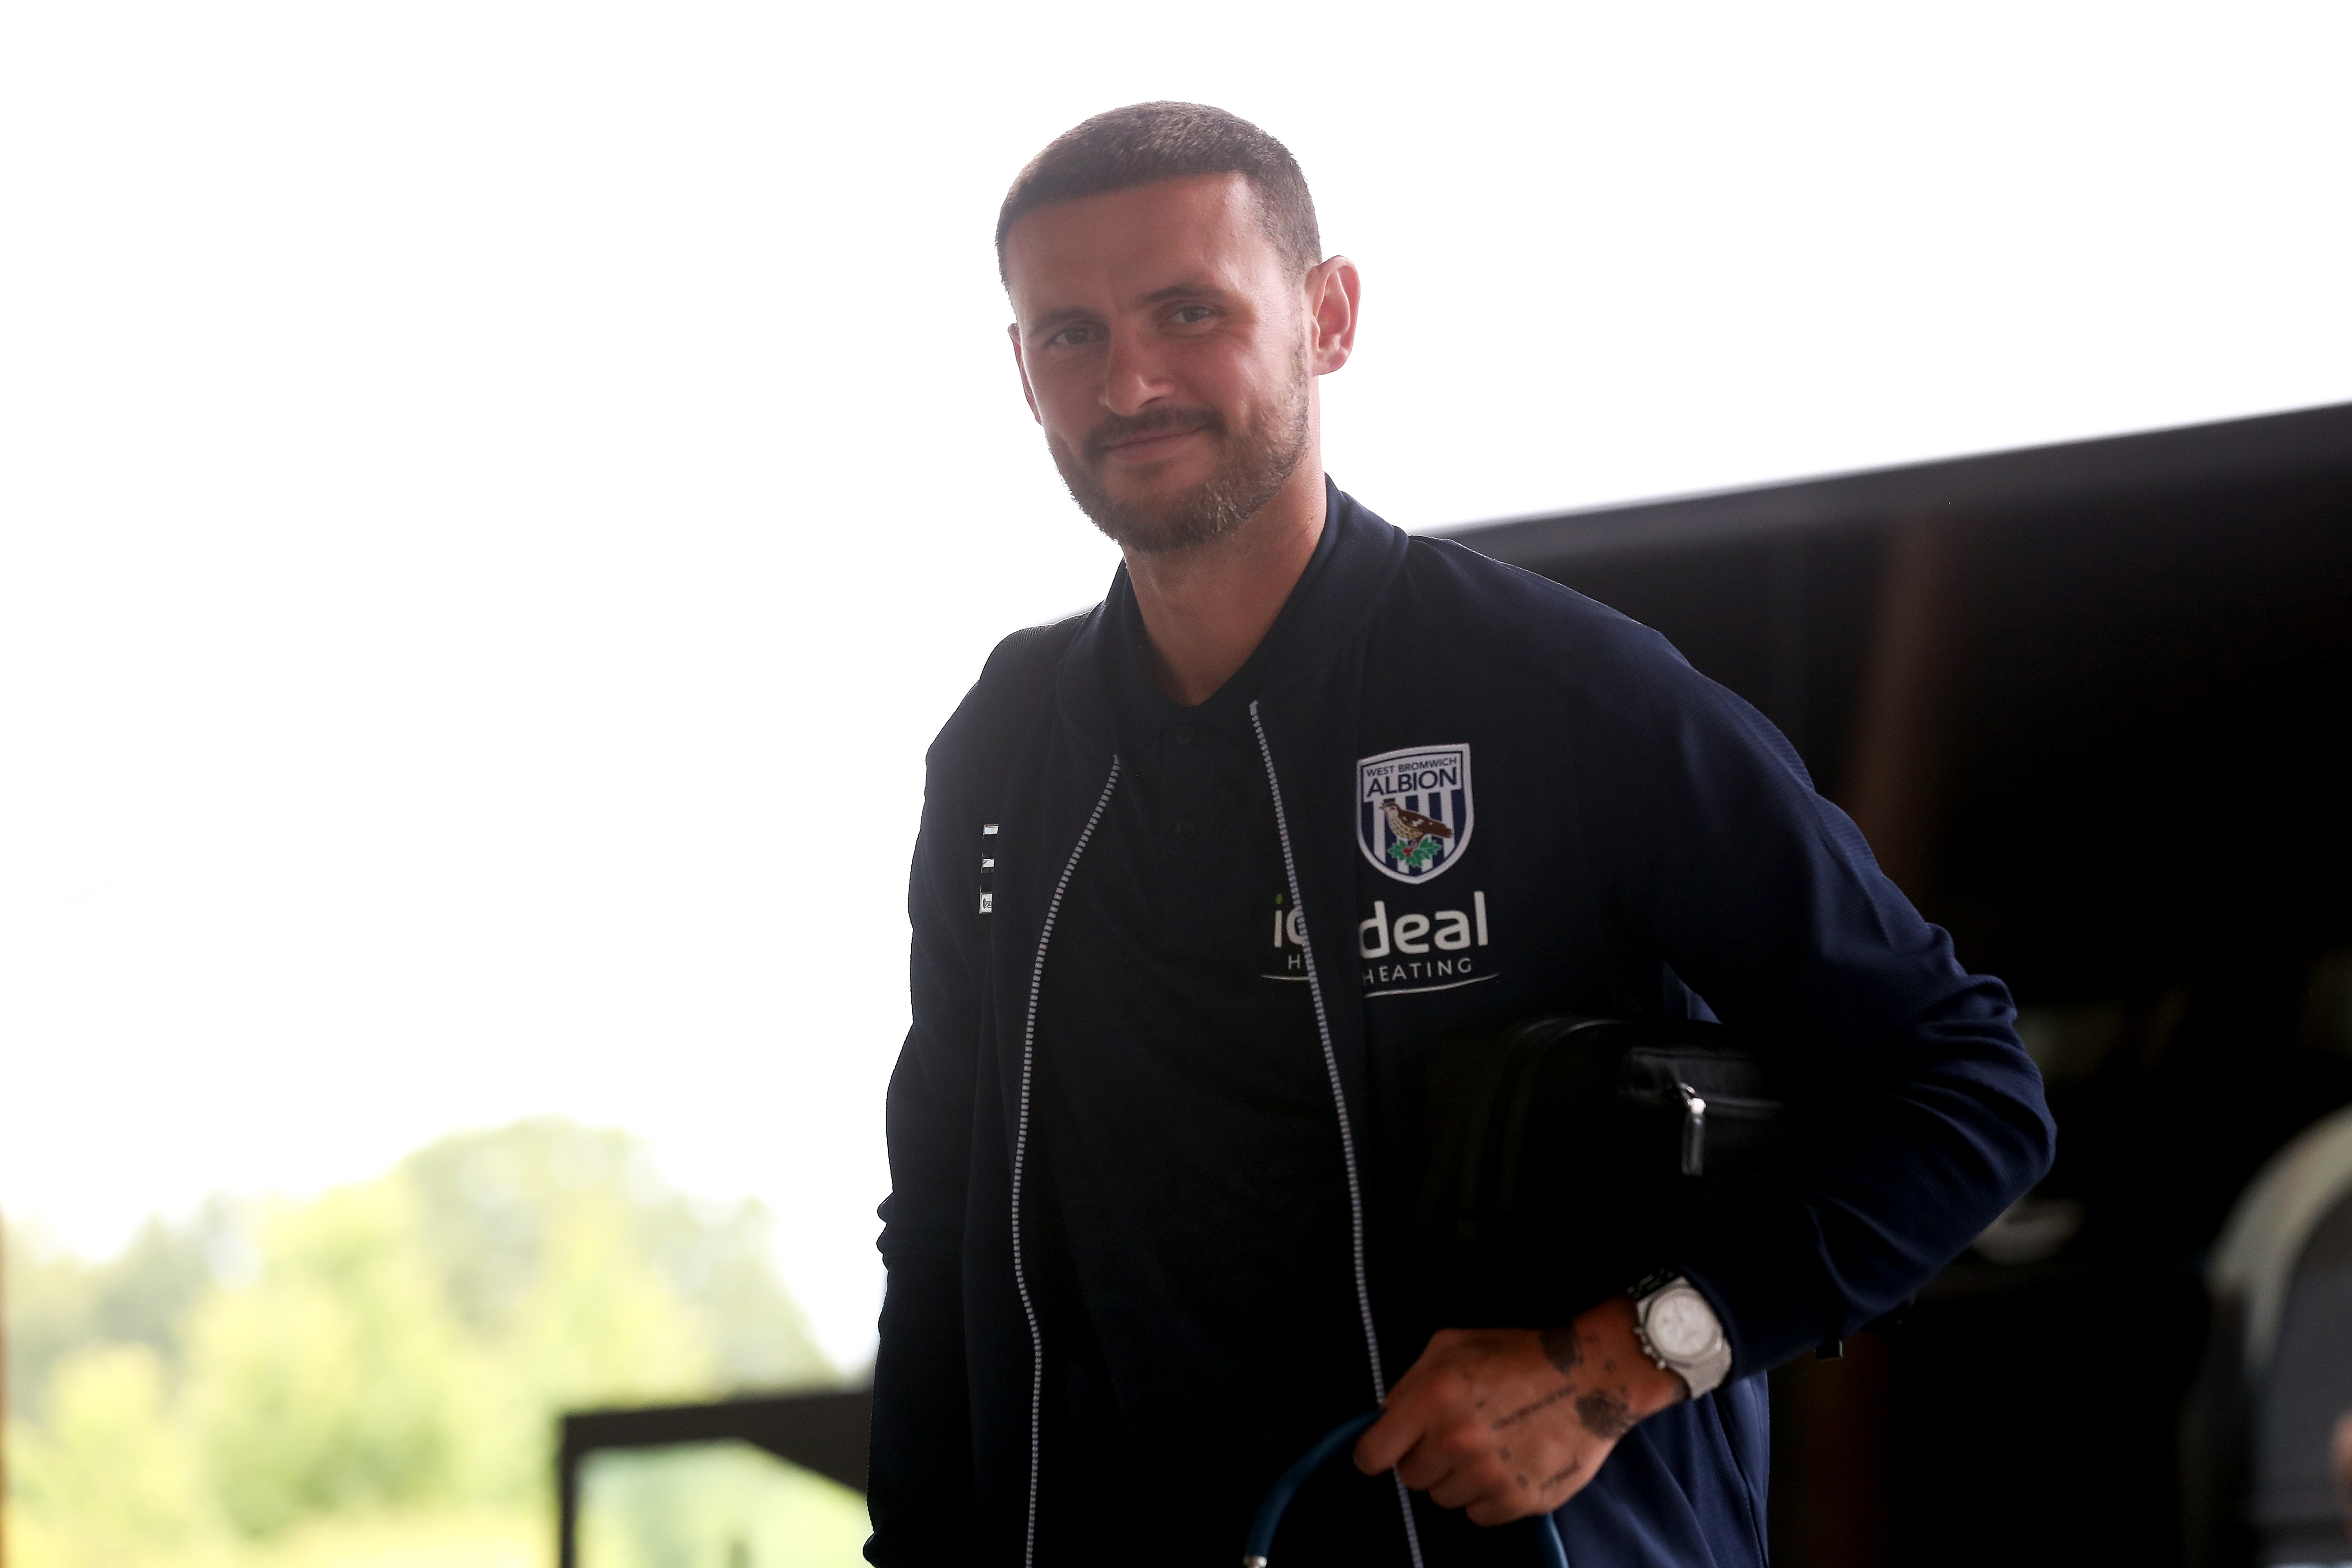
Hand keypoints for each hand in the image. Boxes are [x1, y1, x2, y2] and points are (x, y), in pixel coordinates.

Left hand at [1353, 1295, 1685, 1524]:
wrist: (1591, 1376)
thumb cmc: (1517, 1354)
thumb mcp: (1452, 1345)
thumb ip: (1410, 1381)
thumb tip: (1386, 1418)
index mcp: (1432, 1398)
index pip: (1373, 1455)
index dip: (1377, 1453)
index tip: (1390, 1449)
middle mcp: (1456, 1441)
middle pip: (1410, 1478)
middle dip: (1425, 1458)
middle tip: (1455, 1435)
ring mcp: (1489, 1475)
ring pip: (1443, 1499)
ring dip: (1457, 1478)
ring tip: (1487, 1447)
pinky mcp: (1519, 1500)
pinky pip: (1478, 1515)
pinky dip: (1487, 1496)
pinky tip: (1507, 1465)